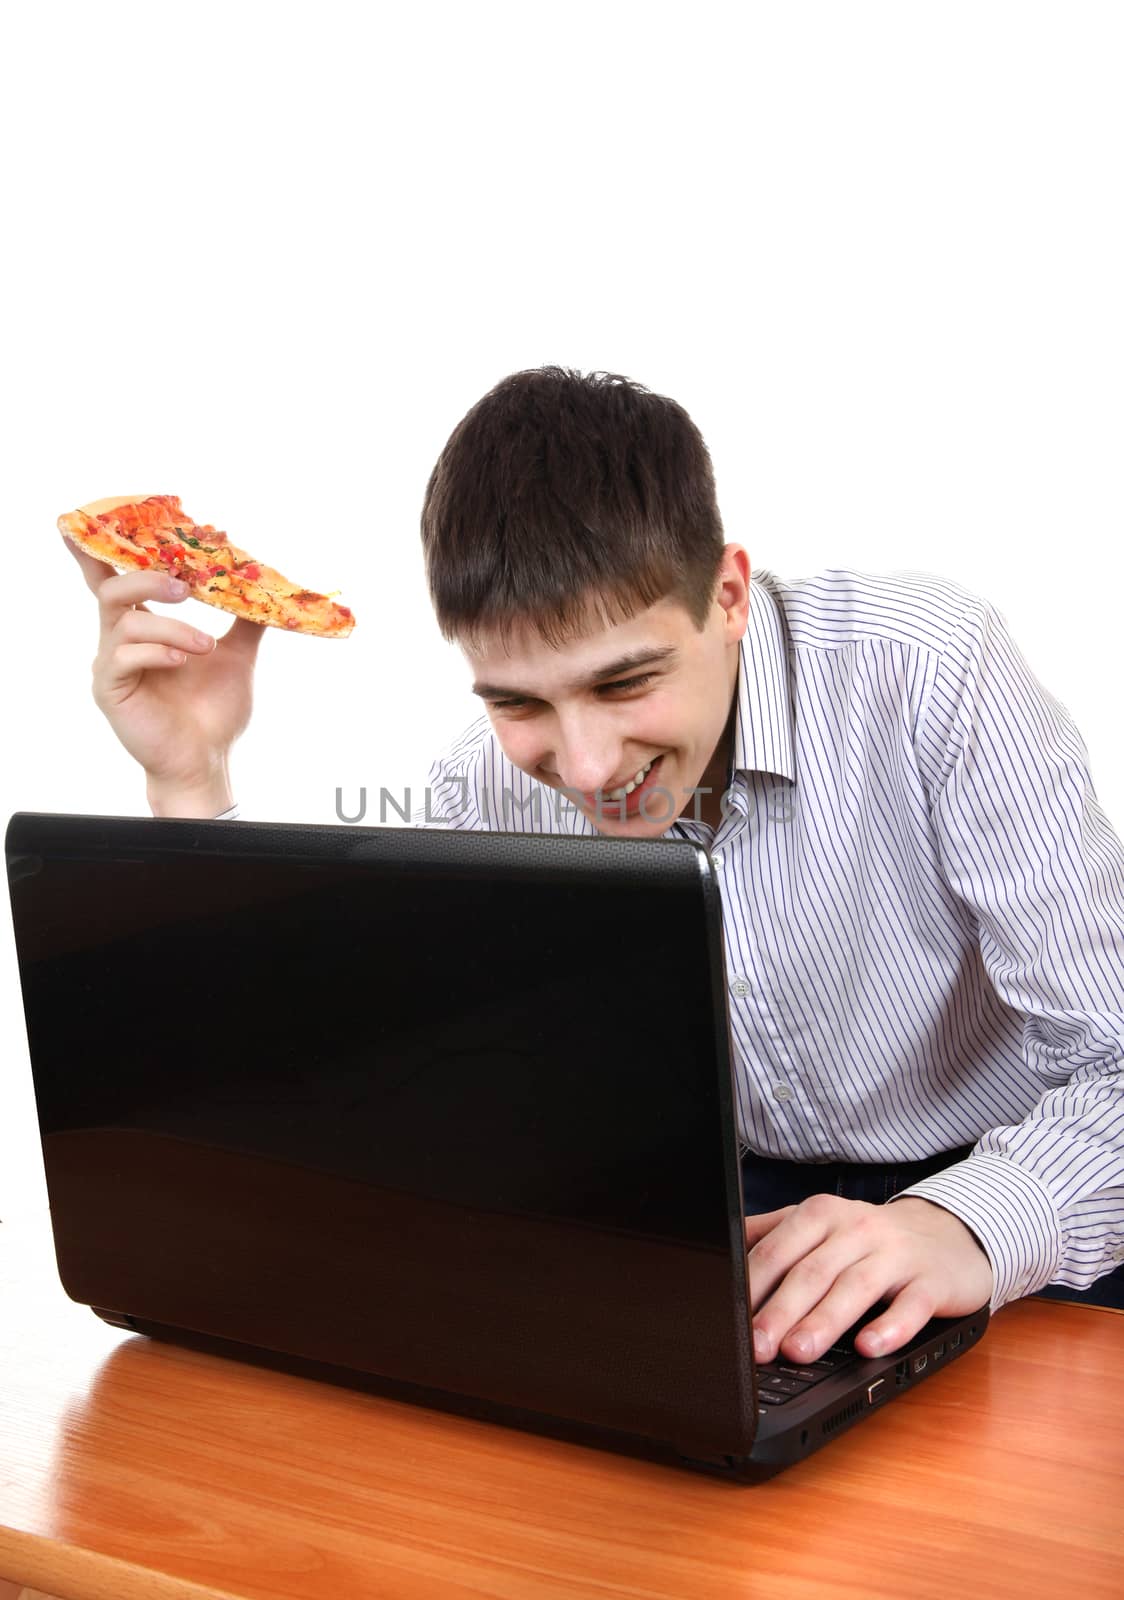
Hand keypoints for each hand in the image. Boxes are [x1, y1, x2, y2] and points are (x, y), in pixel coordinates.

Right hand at [65, 535, 264, 814]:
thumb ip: (246, 620)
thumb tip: (269, 586)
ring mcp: (111, 664)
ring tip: (207, 646)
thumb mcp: (237, 656)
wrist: (207, 759)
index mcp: (142, 625)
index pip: (114, 577)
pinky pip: (124, 656)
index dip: (102, 547)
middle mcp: (119, 639)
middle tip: (185, 585)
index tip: (110, 520)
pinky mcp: (110, 689)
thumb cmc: (213, 711)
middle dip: (147, 577)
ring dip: (172, 626)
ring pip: (125, 620)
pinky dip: (160, 652)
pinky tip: (185, 662)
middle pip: (112, 586)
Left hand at [744, 1193, 993, 1364]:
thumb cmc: (870, 1239)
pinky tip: (869, 1347)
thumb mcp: (819, 1227)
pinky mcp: (932, 1281)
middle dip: (781, 1310)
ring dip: (825, 1321)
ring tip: (799, 1352)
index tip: (730, 1320)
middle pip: (812, 1271)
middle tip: (757, 1347)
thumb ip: (772, 1234)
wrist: (949, 1235)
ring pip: (855, 1287)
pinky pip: (911, 1305)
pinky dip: (889, 1327)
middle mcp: (856, 1229)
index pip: (778, 1250)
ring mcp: (896, 1254)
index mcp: (820, 1215)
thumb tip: (720, 1247)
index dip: (752, 1286)